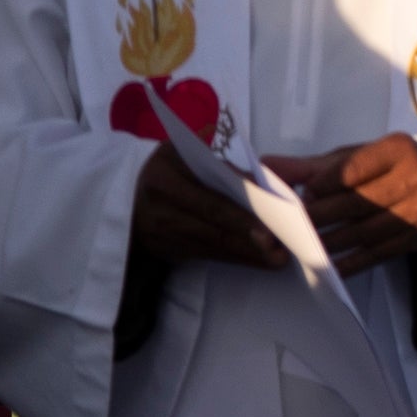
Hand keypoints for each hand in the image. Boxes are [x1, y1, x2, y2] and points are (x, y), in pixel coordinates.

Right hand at [128, 142, 284, 270]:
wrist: (136, 201)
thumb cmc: (175, 171)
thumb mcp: (190, 156)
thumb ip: (224, 166)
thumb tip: (262, 185)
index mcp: (168, 167)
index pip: (211, 190)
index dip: (240, 207)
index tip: (270, 218)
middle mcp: (160, 196)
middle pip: (213, 219)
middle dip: (250, 234)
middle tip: (280, 245)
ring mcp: (160, 226)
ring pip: (214, 241)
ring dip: (250, 252)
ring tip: (279, 257)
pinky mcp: (169, 247)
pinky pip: (210, 254)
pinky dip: (239, 258)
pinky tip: (262, 260)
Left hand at [267, 135, 416, 276]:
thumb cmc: (387, 168)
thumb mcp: (354, 159)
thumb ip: (312, 166)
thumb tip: (266, 167)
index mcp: (397, 150)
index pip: (351, 171)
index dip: (321, 187)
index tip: (299, 199)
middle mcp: (414, 179)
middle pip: (356, 203)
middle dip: (319, 217)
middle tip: (290, 228)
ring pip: (365, 231)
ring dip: (331, 242)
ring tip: (304, 246)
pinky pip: (380, 253)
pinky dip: (353, 262)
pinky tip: (332, 266)